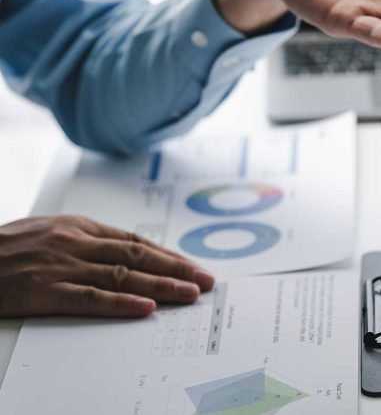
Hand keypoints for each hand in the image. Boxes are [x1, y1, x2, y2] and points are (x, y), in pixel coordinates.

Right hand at [0, 215, 214, 317]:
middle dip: (176, 268)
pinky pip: (90, 298)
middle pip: (137, 256)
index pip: (134, 241)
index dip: (167, 254)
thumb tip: (122, 255)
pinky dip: (121, 303)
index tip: (192, 266)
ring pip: (122, 275)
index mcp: (78, 226)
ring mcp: (60, 266)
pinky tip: (145, 308)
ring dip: (161, 285)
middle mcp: (76, 242)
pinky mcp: (43, 290)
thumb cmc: (4, 249)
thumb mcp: (47, 233)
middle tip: (205, 280)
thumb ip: (83, 241)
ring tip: (189, 294)